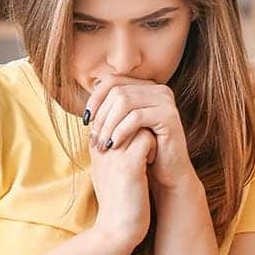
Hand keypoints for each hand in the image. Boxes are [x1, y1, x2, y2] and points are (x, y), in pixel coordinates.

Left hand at [86, 76, 194, 190]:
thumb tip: (85, 106)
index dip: (95, 99)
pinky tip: (113, 145)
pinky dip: (120, 131)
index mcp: (145, 87)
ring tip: (102, 144)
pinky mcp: (169, 116)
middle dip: (101, 116)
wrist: (167, 173)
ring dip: (108, 125)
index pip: (112, 81)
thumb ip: (108, 112)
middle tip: (93, 138)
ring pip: (124, 102)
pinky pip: (136, 117)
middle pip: (117, 91)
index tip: (85, 120)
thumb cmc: (142, 151)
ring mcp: (165, 100)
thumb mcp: (122, 128)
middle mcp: (158, 89)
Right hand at [89, 127, 154, 250]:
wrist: (116, 231)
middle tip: (149, 144)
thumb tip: (130, 133)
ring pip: (136, 122)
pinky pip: (147, 137)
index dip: (129, 122)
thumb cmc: (118, 204)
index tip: (140, 140)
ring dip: (148, 134)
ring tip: (149, 155)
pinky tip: (153, 163)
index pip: (112, 115)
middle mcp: (101, 146)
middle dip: (140, 124)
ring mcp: (113, 154)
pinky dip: (155, 147)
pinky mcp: (128, 164)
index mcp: (96, 147)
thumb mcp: (108, 172)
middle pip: (123, 114)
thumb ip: (113, 150)